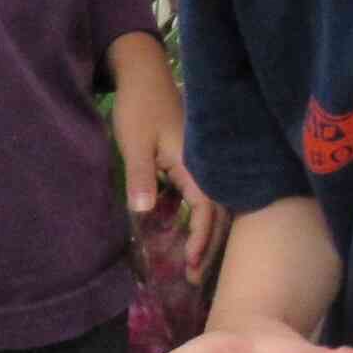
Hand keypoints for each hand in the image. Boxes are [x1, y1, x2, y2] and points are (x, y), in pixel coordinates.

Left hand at [107, 57, 227, 281]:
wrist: (142, 74)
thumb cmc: (138, 106)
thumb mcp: (134, 142)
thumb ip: (141, 175)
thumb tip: (145, 211)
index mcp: (194, 162)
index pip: (208, 208)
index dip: (203, 237)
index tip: (190, 263)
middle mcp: (205, 164)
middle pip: (218, 212)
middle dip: (209, 246)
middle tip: (194, 278)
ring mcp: (202, 162)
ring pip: (215, 206)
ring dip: (208, 235)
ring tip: (195, 265)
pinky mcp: (194, 160)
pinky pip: (206, 196)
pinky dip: (203, 220)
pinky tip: (193, 234)